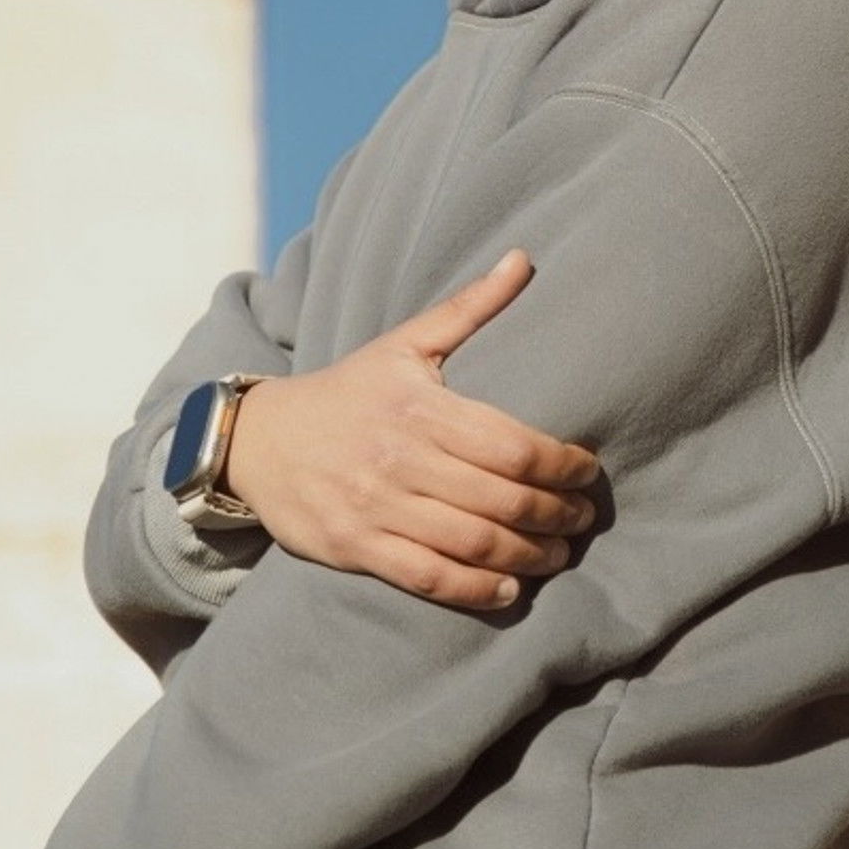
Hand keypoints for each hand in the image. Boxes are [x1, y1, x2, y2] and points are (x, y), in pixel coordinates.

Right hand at [222, 248, 598, 609]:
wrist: (261, 440)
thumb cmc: (349, 389)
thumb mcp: (406, 342)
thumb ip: (470, 306)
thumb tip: (523, 258)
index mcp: (420, 407)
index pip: (511, 445)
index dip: (561, 463)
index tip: (587, 470)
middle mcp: (401, 460)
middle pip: (501, 499)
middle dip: (555, 514)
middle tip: (583, 519)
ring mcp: (377, 508)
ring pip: (472, 543)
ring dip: (528, 556)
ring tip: (558, 554)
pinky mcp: (357, 547)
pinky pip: (428, 578)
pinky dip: (475, 590)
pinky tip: (509, 589)